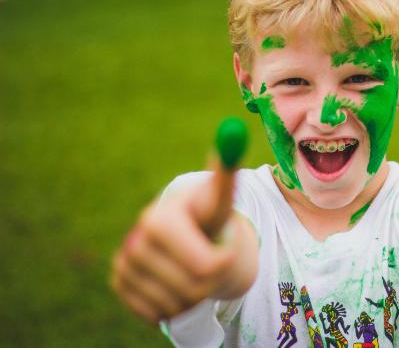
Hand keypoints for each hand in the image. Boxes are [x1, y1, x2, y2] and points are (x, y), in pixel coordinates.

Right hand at [111, 118, 248, 324]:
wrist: (180, 233)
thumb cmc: (205, 214)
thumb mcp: (219, 197)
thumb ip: (227, 172)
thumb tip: (233, 131)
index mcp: (160, 220)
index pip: (206, 266)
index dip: (223, 262)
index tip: (223, 252)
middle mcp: (135, 242)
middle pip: (193, 289)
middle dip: (210, 279)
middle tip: (208, 258)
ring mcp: (123, 265)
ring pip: (176, 305)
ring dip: (193, 294)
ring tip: (192, 266)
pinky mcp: (119, 286)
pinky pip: (157, 314)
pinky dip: (173, 305)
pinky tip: (175, 280)